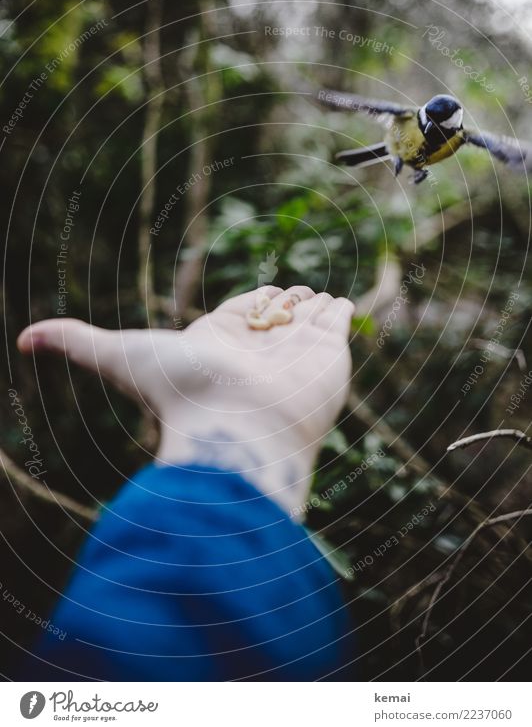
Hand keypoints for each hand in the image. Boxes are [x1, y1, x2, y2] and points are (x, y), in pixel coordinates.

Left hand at [17, 286, 354, 514]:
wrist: (239, 430)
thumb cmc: (181, 394)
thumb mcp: (120, 355)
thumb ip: (76, 341)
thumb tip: (22, 339)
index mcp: (218, 344)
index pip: (239, 315)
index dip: (248, 305)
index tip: (257, 302)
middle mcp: (257, 351)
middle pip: (274, 319)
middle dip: (281, 305)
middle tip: (288, 297)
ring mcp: (295, 353)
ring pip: (306, 321)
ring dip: (310, 307)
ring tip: (315, 301)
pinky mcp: (330, 354)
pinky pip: (338, 324)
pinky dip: (338, 312)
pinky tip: (337, 306)